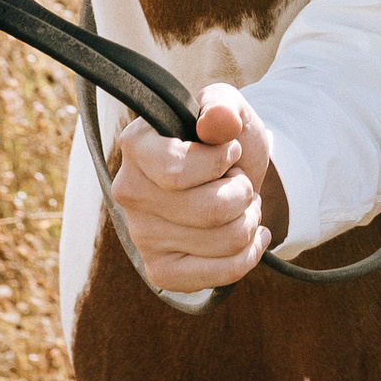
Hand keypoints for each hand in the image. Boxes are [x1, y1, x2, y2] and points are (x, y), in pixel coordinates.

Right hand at [110, 84, 287, 294]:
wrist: (230, 176)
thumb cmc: (224, 139)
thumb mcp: (229, 109)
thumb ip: (223, 106)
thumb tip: (218, 121)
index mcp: (136, 145)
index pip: (177, 171)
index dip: (220, 161)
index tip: (230, 150)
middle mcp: (130, 193)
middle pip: (209, 211)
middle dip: (244, 192)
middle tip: (239, 181)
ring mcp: (141, 236)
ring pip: (223, 240)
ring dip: (251, 219)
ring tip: (242, 203)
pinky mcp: (161, 271)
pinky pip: (221, 274)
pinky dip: (249, 253)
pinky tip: (250, 235)